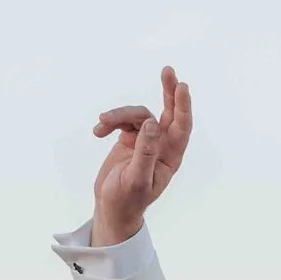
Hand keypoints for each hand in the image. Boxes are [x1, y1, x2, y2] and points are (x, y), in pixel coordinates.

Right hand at [90, 66, 191, 246]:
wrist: (111, 208)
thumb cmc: (127, 200)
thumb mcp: (136, 178)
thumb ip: (145, 152)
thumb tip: (151, 123)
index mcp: (170, 157)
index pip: (181, 126)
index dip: (183, 106)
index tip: (181, 86)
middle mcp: (162, 146)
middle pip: (169, 112)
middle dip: (168, 91)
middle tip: (168, 71)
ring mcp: (146, 141)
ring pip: (138, 115)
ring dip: (119, 115)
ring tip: (101, 122)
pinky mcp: (130, 139)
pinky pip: (123, 121)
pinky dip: (110, 122)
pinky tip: (98, 131)